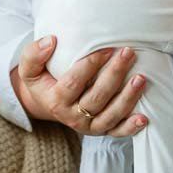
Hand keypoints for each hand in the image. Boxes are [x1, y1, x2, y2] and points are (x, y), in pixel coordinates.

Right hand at [11, 36, 149, 136]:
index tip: (105, 49)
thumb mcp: (29, 68)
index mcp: (55, 101)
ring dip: (128, 97)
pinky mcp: (102, 131)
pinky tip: (144, 118)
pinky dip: (131, 127)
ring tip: (141, 78)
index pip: (74, 83)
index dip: (90, 66)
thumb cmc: (42, 79)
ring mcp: (89, 126)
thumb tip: (50, 41)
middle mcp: (72, 117)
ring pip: (111, 114)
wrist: (48, 102)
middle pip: (96, 97)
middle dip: (114, 75)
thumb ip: (33, 54)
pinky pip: (118, 132)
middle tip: (127, 53)